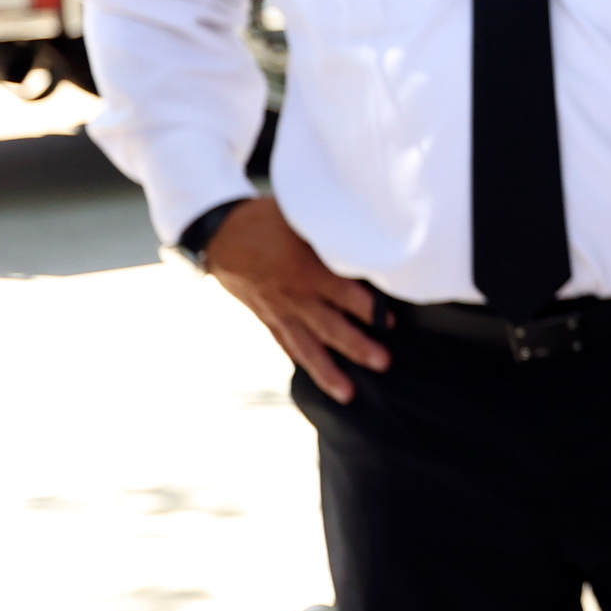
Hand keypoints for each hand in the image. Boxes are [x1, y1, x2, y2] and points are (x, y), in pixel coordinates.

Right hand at [205, 197, 388, 403]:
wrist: (219, 235)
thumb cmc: (266, 220)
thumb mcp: (299, 217)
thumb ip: (330, 233)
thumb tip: (365, 233)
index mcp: (305, 270)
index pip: (343, 293)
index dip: (368, 308)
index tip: (391, 322)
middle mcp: (294, 297)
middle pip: (329, 327)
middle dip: (357, 346)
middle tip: (383, 363)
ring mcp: (279, 312)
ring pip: (306, 347)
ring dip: (328, 371)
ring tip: (348, 394)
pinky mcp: (268, 319)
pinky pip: (288, 345)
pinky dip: (304, 362)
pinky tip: (319, 378)